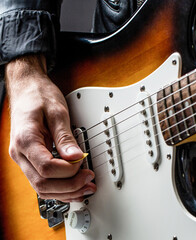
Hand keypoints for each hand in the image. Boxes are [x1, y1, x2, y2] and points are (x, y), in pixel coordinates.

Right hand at [6, 55, 95, 201]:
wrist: (27, 88)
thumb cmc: (39, 96)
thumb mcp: (57, 112)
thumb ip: (66, 137)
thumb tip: (76, 157)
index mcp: (26, 140)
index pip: (46, 168)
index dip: (68, 171)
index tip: (84, 164)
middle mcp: (20, 153)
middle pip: (42, 184)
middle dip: (69, 187)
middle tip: (89, 180)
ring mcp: (23, 158)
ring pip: (41, 188)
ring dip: (65, 192)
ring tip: (86, 188)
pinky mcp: (30, 159)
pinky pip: (42, 180)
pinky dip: (59, 187)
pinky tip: (73, 187)